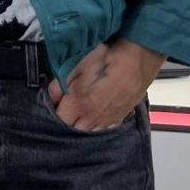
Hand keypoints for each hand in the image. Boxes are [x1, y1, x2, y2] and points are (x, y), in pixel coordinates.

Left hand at [47, 38, 164, 130]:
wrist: (137, 59)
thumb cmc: (105, 58)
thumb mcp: (76, 65)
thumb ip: (59, 85)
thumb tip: (51, 97)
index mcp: (78, 105)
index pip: (58, 120)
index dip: (54, 112)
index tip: (54, 103)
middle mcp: (92, 118)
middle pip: (72, 130)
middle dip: (66, 120)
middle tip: (66, 106)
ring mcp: (108, 120)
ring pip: (88, 132)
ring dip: (81, 124)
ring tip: (80, 110)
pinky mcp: (120, 118)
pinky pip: (103, 129)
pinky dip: (96, 124)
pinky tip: (95, 114)